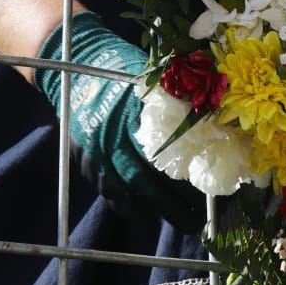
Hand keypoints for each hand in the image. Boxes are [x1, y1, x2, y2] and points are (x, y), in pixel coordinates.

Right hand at [34, 12, 205, 231]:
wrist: (72, 62)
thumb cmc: (117, 64)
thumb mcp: (147, 72)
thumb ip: (173, 93)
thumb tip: (211, 114)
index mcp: (137, 106)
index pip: (170, 142)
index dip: (191, 163)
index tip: (212, 179)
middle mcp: (116, 129)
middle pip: (151, 172)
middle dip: (176, 198)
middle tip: (200, 215)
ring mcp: (98, 146)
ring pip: (131, 186)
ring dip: (157, 208)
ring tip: (183, 222)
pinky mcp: (86, 156)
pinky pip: (108, 189)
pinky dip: (128, 208)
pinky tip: (147, 221)